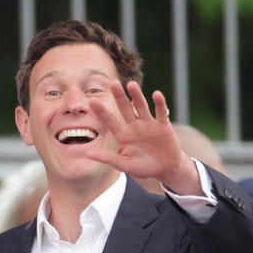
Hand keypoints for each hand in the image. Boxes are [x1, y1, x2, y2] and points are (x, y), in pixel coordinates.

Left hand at [87, 81, 201, 194]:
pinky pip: (161, 112)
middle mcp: (133, 126)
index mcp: (122, 135)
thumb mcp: (124, 165)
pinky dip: (159, 103)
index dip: (101, 111)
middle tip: (113, 83)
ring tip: (131, 85)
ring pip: (141, 106)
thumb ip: (108, 158)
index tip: (91, 101)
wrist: (164, 169)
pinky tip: (156, 94)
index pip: (109, 121)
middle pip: (124, 108)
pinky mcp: (163, 125)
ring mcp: (148, 124)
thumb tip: (87, 153)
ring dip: (137, 96)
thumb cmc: (142, 167)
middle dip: (119, 96)